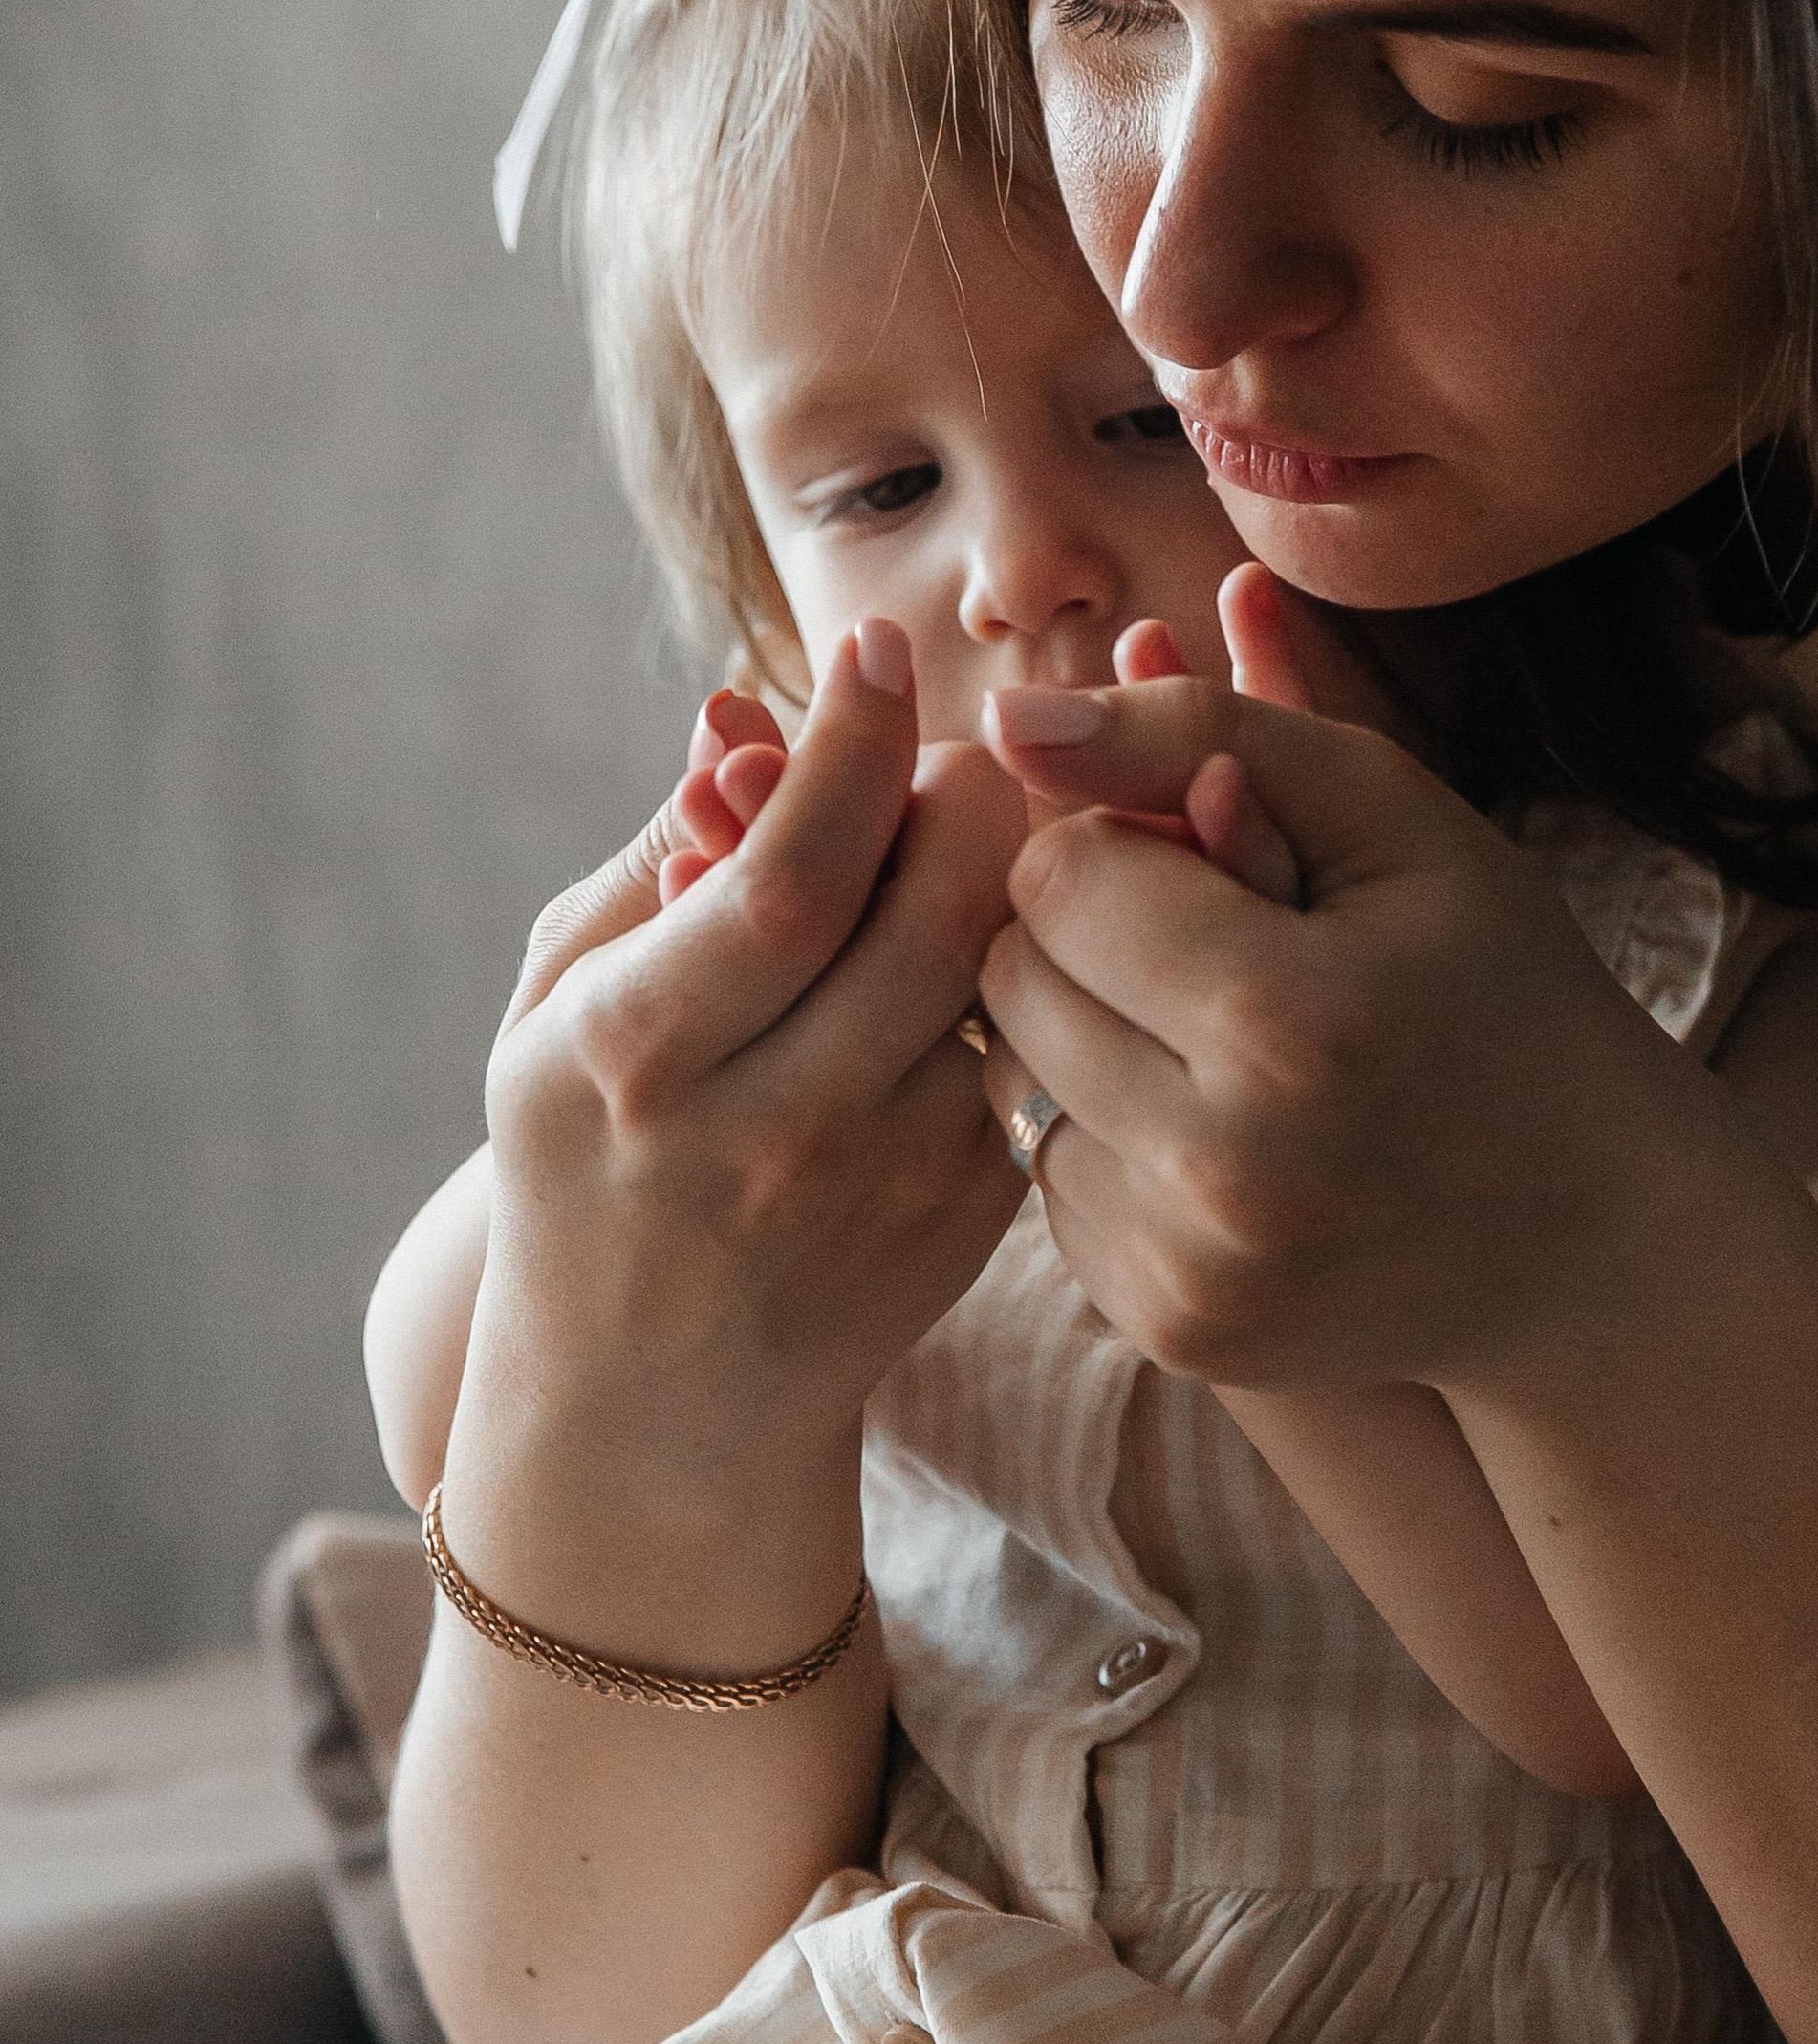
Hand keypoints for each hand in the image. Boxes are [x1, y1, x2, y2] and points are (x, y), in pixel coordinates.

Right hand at [459, 621, 1027, 1543]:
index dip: (853, 743)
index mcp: (644, 1058)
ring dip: (1014, 868)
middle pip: (930, 915)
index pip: (787, 875)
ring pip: (1007, 974)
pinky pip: (1033, 1043)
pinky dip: (1032, 962)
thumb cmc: (589, 1154)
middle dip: (963, 786)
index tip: (878, 644)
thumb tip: (745, 710)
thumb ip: (656, 858)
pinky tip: (1002, 927)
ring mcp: (890, 1183)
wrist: (657, 1399)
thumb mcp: (558, 1007)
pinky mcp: (976, 1213)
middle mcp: (775, 1129)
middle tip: (949, 742)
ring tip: (975, 826)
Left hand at [972, 631, 1672, 1397]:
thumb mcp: (1386, 812)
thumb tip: (1003, 715)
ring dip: (1081, 1039)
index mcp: (1289, 1022)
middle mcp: (1225, 1171)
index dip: (1120, 843)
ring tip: (1212, 1036)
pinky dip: (1108, 1140)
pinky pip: (1046, 1188)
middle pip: (1014, 982)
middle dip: (1083, 937)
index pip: (1057, 877)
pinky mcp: (1170, 1332)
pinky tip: (1216, 1131)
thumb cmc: (1493, 982)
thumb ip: (1194, 728)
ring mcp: (1192, 1272)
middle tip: (1205, 944)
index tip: (1203, 858)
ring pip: (1008, 1087)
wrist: (1590, 1228)